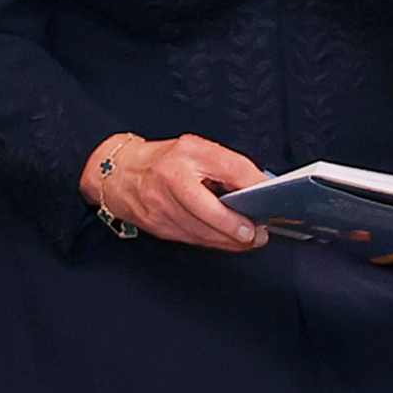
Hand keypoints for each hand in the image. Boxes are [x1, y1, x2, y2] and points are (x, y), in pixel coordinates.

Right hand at [85, 133, 268, 249]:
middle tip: (259, 233)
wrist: (118, 173)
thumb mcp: (196, 150)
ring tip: (250, 240)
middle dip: (237, 226)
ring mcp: (161, 205)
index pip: (228, 167)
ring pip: (202, 231)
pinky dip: (214, 242)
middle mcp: (171, 177)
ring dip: (230, 240)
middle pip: (210, 209)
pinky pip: (192, 239)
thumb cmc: (165, 160)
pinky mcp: (157, 225)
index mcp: (187, 152)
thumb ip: (226, 166)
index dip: (253, 184)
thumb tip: (261, 187)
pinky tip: (228, 242)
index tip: (273, 196)